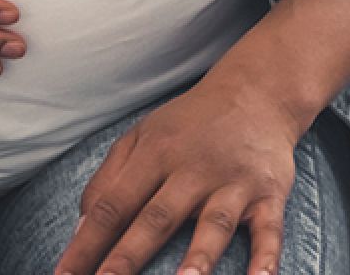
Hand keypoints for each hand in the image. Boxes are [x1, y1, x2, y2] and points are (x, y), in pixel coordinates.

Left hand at [54, 76, 303, 274]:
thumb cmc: (190, 123)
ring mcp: (233, 182)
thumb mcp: (142, 136)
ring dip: (198, 257)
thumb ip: (109, 178)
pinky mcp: (269, 193)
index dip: (86, 241)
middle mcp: (193, 169)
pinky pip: (270, 229)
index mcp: (155, 153)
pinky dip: (267, 258)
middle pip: (156, 218)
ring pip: (214, 224)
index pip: (113, 204)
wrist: (257, 91)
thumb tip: (79, 228)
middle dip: (128, 256)